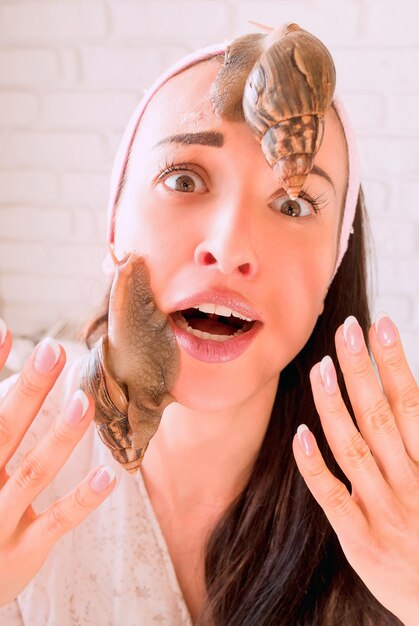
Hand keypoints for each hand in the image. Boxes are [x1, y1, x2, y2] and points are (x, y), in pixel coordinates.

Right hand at [0, 324, 115, 605]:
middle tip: (54, 350)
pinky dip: (82, 499)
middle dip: (29, 390)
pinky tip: (109, 475)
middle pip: (2, 433)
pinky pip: (56, 522)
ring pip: (33, 475)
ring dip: (60, 436)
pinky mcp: (24, 552)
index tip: (4, 328)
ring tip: (84, 401)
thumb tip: (10, 383)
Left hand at [293, 314, 418, 625]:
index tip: (379, 327)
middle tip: (346, 329)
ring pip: (353, 448)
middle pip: (381, 416)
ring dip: (334, 406)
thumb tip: (411, 395)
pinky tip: (299, 433)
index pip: (411, 403)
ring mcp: (382, 511)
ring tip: (320, 367)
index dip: (395, 362)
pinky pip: (331, 496)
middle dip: (362, 370)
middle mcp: (410, 483)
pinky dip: (314, 465)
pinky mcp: (359, 539)